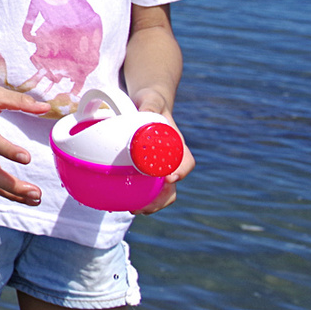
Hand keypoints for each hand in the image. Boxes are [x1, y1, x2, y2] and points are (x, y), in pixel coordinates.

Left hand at [132, 89, 194, 214]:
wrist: (144, 103)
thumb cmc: (150, 102)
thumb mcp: (151, 100)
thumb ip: (151, 105)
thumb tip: (147, 111)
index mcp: (176, 144)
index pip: (185, 162)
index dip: (180, 171)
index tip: (170, 178)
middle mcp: (169, 159)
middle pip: (172, 184)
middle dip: (162, 198)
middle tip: (144, 206)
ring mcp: (157, 166)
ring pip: (160, 191)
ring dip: (151, 203)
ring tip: (134, 209)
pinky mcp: (143, 169)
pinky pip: (146, 187)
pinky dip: (139, 197)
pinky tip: (125, 202)